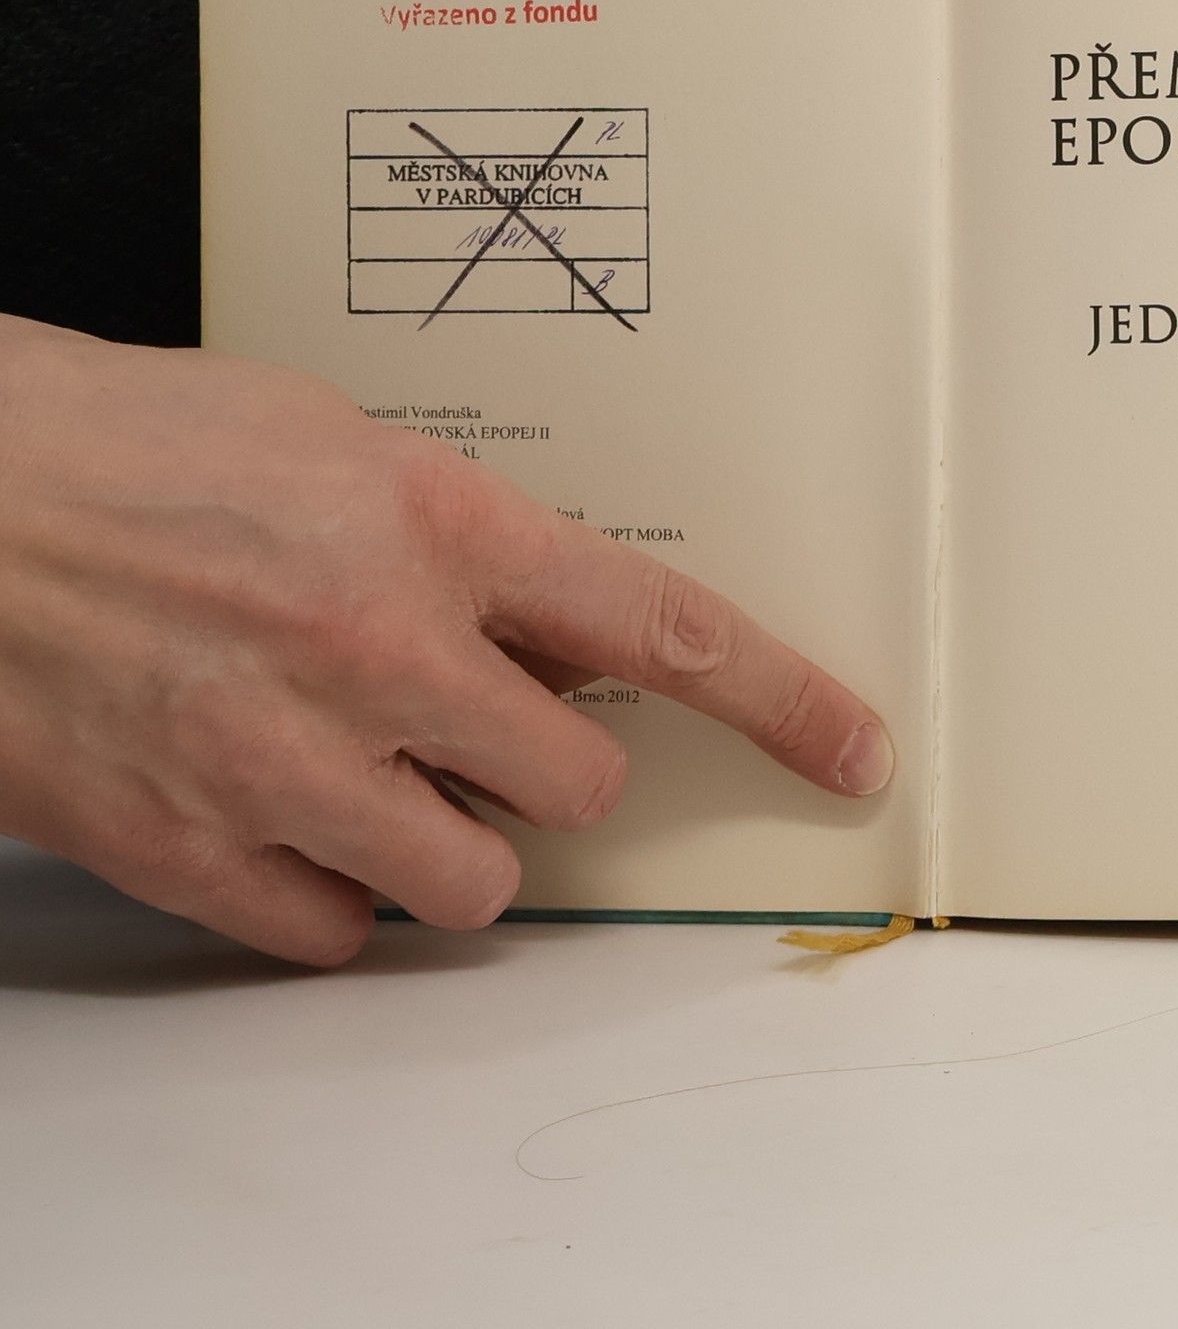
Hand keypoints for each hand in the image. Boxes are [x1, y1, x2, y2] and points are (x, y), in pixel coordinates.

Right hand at [0, 317, 892, 963]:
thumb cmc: (131, 441)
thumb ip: (456, 532)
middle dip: (550, 771)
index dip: (783, 701)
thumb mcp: (336, 439)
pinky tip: (287, 818)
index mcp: (437, 525)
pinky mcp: (189, 847)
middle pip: (577, 789)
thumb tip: (537, 610)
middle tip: (483, 729)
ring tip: (376, 778)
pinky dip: (331, 895)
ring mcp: (285, 760)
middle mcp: (382, 650)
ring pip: (471, 886)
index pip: (665, 629)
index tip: (850, 749)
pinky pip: (332, 934)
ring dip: (449, 846)